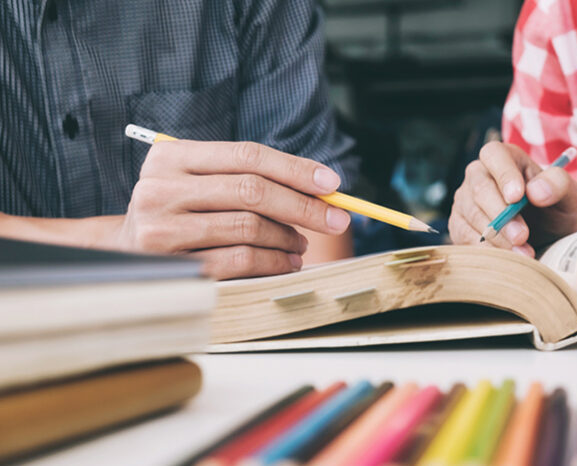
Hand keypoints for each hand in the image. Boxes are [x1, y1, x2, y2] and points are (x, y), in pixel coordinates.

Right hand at [112, 140, 351, 278]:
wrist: (122, 252)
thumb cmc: (178, 211)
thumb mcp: (197, 181)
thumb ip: (245, 176)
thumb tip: (319, 188)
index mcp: (171, 156)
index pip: (247, 155)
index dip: (296, 168)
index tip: (332, 183)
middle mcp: (161, 188)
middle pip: (252, 190)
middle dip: (304, 206)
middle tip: (336, 219)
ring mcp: (162, 228)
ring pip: (249, 227)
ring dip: (289, 237)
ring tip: (302, 243)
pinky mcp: (172, 264)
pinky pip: (239, 260)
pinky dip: (273, 262)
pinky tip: (286, 262)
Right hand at [448, 142, 576, 256]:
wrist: (546, 241)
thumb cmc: (554, 212)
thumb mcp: (567, 196)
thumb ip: (559, 184)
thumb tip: (536, 191)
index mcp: (505, 158)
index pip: (494, 154)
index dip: (504, 175)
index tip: (517, 197)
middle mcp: (478, 175)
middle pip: (479, 189)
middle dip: (501, 215)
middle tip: (522, 236)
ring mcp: (465, 201)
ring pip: (471, 216)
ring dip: (497, 237)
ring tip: (524, 253)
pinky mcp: (459, 226)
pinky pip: (465, 237)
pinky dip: (487, 251)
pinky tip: (508, 259)